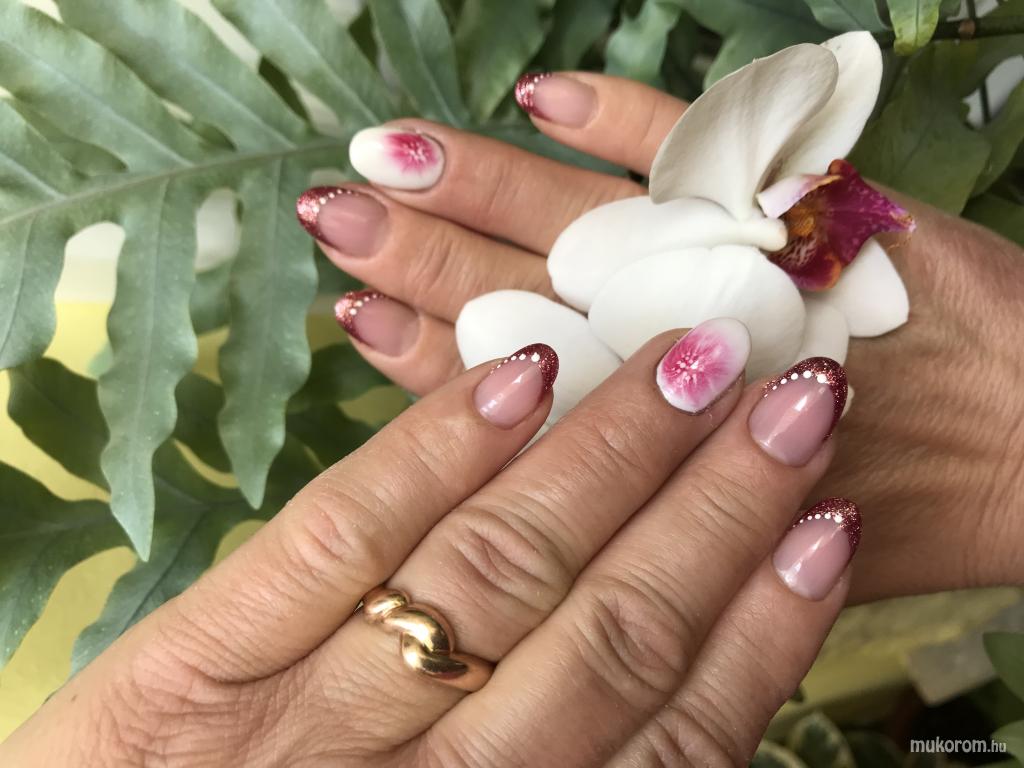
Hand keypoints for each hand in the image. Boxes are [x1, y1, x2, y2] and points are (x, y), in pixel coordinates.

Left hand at [2, 331, 858, 765]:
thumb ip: (556, 759)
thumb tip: (685, 661)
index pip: (672, 736)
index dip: (763, 629)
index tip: (828, 526)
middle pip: (605, 635)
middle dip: (712, 509)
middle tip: (792, 398)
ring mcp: (301, 726)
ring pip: (494, 573)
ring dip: (609, 462)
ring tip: (693, 368)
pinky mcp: (190, 670)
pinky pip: (334, 542)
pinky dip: (435, 455)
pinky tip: (520, 377)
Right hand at [298, 72, 1023, 600]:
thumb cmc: (894, 495)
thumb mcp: (749, 518)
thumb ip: (648, 484)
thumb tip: (555, 464)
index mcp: (660, 422)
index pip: (512, 374)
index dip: (423, 342)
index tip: (352, 310)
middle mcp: (680, 340)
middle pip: (523, 288)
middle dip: (418, 252)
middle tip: (333, 215)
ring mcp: (729, 262)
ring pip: (578, 216)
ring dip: (477, 183)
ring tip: (385, 155)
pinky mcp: (796, 199)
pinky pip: (696, 142)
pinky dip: (623, 113)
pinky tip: (543, 92)